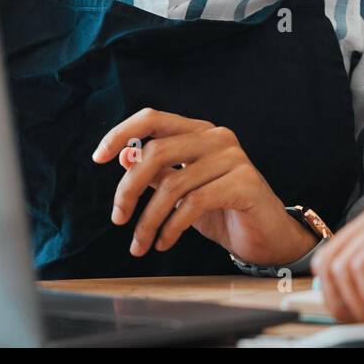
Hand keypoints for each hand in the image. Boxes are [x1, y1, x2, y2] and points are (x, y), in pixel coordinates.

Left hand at [91, 108, 317, 266]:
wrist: (266, 235)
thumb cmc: (222, 210)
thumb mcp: (182, 191)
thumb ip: (157, 173)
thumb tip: (123, 155)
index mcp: (199, 132)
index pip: (153, 118)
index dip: (121, 133)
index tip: (98, 158)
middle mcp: (217, 138)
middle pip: (157, 151)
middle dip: (128, 189)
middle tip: (118, 218)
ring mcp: (234, 158)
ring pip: (173, 184)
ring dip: (148, 221)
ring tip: (139, 244)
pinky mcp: (244, 183)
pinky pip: (193, 203)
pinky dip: (171, 228)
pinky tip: (163, 242)